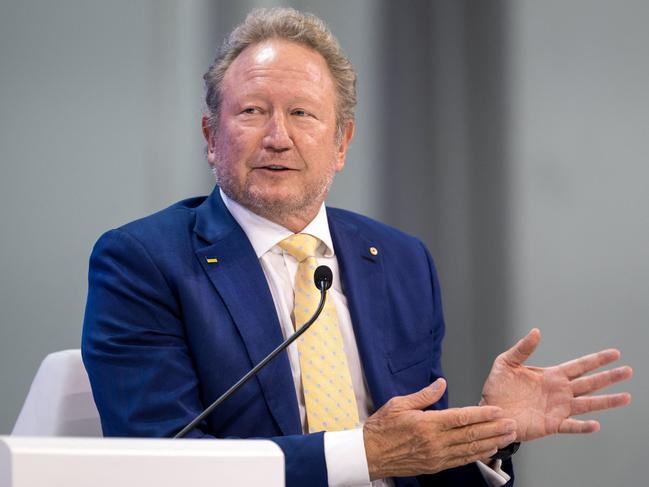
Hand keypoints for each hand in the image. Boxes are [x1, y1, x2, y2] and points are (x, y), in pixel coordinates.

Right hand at [363, 378, 517, 479]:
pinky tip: (488, 451)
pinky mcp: (435, 466)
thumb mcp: (398, 404)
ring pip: (469, 450)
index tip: (497, 410)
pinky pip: (461, 461)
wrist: (369, 454)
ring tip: (507, 438)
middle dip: (494, 429)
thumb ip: (423, 395)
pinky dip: (477, 456)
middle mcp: (435, 442)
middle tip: (512, 424)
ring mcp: (436, 456)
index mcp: (426, 424)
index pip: (461, 418)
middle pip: (470, 435)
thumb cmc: (381, 428)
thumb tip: (441, 383)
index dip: (482, 414)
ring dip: (491, 443)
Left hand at [480, 328, 631, 441]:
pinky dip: (582, 426)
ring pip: (587, 404)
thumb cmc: (498, 387)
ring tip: (625, 397)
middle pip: (589, 383)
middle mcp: (559, 392)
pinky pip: (570, 426)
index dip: (596, 360)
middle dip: (609, 377)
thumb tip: (536, 331)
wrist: (490, 411)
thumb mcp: (506, 363)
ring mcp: (557, 409)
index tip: (614, 354)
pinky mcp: (551, 425)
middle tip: (628, 371)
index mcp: (551, 376)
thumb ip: (522, 349)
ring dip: (606, 401)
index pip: (579, 366)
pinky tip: (595, 425)